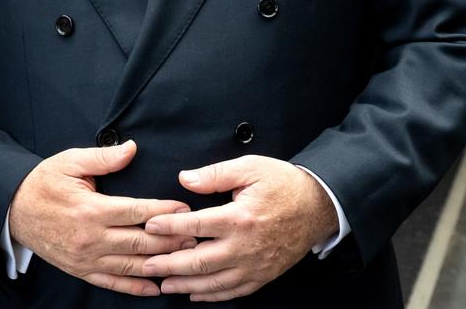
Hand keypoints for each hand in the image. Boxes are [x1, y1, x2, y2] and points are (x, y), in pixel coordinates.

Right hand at [6, 140, 193, 296]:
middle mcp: (91, 237)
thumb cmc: (43, 183)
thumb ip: (103, 158)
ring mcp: (86, 258)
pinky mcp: (81, 270)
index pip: (136, 212)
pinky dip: (135, 287)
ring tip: (184, 259)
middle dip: (171, 240)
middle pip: (140, 242)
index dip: (163, 212)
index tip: (184, 209)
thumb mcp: (69, 162)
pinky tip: (155, 287)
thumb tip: (132, 148)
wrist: (13, 211)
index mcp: (91, 210)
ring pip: (131, 265)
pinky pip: (113, 282)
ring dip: (160, 263)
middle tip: (196, 236)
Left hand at [138, 156, 338, 300]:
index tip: (149, 227)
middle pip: (199, 261)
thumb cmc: (284, 184)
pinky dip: (213, 296)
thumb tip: (184, 179)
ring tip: (164, 285)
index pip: (195, 226)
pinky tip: (196, 295)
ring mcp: (255, 265)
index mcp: (239, 218)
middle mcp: (245, 247)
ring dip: (186, 285)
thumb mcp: (250, 168)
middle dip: (169, 265)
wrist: (319, 205)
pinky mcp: (264, 275)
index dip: (169, 227)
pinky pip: (234, 291)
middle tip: (146, 265)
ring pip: (214, 282)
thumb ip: (215, 174)